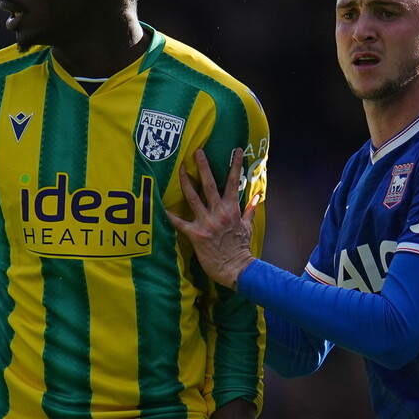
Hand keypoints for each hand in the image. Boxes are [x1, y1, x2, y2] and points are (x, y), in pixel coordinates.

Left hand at [167, 148, 259, 288]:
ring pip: (193, 198)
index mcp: (232, 209)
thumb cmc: (241, 247)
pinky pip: (180, 223)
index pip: (234, 182)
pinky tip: (161, 207)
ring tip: (180, 168)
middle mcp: (219, 212)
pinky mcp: (196, 234)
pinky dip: (171, 215)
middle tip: (197, 151)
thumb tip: (257, 196)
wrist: (236, 268)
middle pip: (210, 185)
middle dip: (203, 166)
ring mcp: (207, 223)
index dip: (235, 165)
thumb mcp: (248, 226)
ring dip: (185, 182)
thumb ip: (250, 209)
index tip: (235, 150)